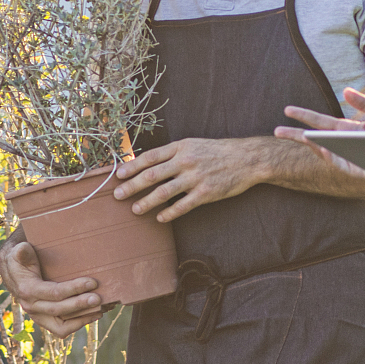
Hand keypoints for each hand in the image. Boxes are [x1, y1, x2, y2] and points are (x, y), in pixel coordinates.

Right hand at [0, 240, 101, 338]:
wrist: (13, 273)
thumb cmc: (20, 260)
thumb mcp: (18, 252)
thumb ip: (21, 252)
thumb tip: (24, 248)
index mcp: (28, 290)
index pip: (54, 292)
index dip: (74, 288)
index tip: (92, 282)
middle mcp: (32, 307)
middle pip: (59, 310)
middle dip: (80, 304)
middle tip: (98, 298)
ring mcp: (39, 316)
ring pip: (61, 327)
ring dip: (82, 319)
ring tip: (99, 310)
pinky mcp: (46, 320)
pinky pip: (62, 329)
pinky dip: (78, 324)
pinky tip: (92, 315)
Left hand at [111, 137, 272, 222]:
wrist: (247, 159)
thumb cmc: (218, 151)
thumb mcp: (194, 145)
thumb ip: (174, 153)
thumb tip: (150, 163)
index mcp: (181, 147)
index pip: (150, 157)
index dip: (132, 166)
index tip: (118, 175)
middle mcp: (185, 161)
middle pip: (152, 175)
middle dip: (132, 186)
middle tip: (117, 195)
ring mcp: (195, 178)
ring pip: (164, 192)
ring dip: (147, 202)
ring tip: (135, 209)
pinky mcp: (206, 193)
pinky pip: (183, 206)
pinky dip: (169, 213)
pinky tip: (160, 218)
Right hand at [275, 87, 364, 184]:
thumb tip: (344, 91)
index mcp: (347, 128)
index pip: (321, 121)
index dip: (305, 116)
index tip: (288, 110)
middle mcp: (343, 142)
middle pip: (315, 137)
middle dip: (296, 134)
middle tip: (276, 131)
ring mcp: (346, 156)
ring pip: (322, 151)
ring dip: (310, 144)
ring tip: (299, 137)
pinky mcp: (353, 169)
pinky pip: (336, 162)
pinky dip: (327, 155)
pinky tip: (320, 147)